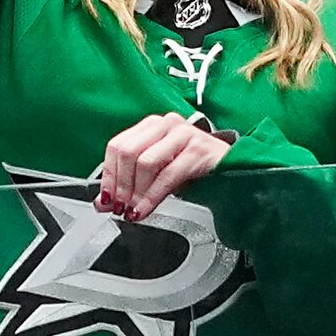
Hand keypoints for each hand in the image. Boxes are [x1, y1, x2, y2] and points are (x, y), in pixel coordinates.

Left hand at [98, 113, 231, 221]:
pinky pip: (167, 175)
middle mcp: (165, 124)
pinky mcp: (198, 149)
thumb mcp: (157, 175)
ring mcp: (183, 134)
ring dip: (135, 192)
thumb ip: (130, 186)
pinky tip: (145, 210)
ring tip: (132, 210)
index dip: (108, 175)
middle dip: (120, 185)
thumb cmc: (193, 169)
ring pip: (145, 162)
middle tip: (118, 207)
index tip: (105, 198)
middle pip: (128, 152)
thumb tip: (103, 202)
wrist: (232, 169)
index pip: (117, 145)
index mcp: (150, 126)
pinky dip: (152, 197)